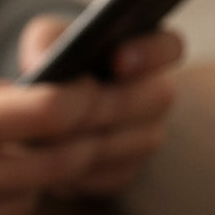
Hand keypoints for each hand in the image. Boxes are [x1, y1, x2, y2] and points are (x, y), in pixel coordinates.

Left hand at [18, 15, 183, 195]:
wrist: (43, 114)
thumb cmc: (52, 66)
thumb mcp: (44, 42)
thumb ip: (46, 39)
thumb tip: (43, 59)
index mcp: (147, 54)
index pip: (171, 46)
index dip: (151, 53)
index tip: (118, 60)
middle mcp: (157, 97)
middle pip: (156, 100)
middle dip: (109, 104)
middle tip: (66, 107)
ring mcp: (146, 139)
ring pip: (131, 143)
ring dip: (89, 140)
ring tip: (46, 137)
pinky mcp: (126, 172)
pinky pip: (112, 175)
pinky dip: (81, 170)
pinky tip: (51, 165)